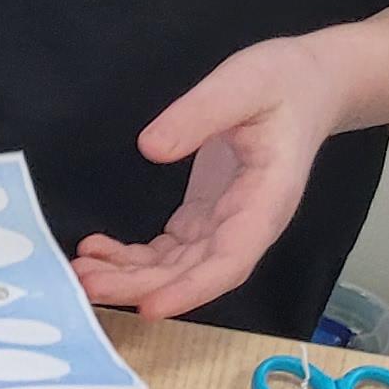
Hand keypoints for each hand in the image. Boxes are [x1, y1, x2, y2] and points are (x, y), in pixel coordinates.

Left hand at [73, 34, 352, 317]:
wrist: (308, 84)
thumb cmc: (284, 82)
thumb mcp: (243, 83)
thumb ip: (200, 113)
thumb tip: (151, 148)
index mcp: (267, 199)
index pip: (231, 260)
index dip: (191, 289)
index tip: (150, 307)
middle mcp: (247, 223)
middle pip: (193, 272)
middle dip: (139, 286)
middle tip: (85, 286)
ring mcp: (224, 223)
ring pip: (176, 267)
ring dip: (128, 276)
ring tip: (81, 273)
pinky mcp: (205, 216)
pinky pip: (167, 251)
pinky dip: (132, 257)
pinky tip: (96, 251)